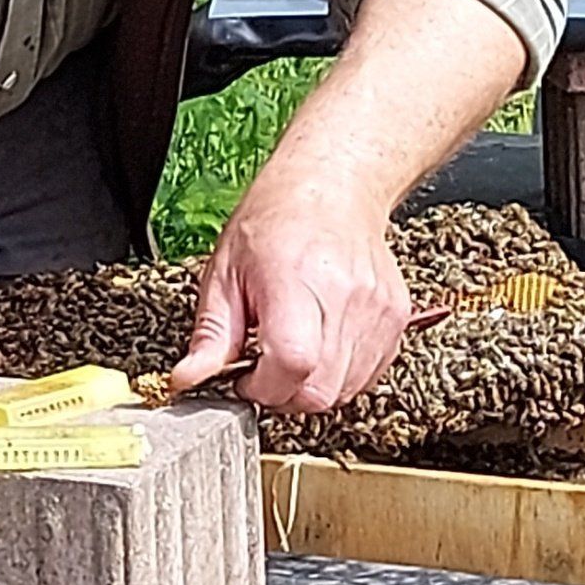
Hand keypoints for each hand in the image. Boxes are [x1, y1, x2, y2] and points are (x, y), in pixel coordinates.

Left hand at [171, 175, 410, 415]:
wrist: (333, 189)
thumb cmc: (276, 221)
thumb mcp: (225, 273)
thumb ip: (212, 335)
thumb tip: (188, 380)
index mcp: (294, 281)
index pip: (291, 364)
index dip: (262, 387)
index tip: (245, 378)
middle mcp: (344, 297)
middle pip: (320, 391)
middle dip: (284, 394)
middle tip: (264, 367)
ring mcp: (377, 310)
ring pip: (345, 391)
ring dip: (312, 387)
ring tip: (292, 350)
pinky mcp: (396, 318)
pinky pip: (368, 375)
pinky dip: (341, 376)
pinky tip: (321, 346)